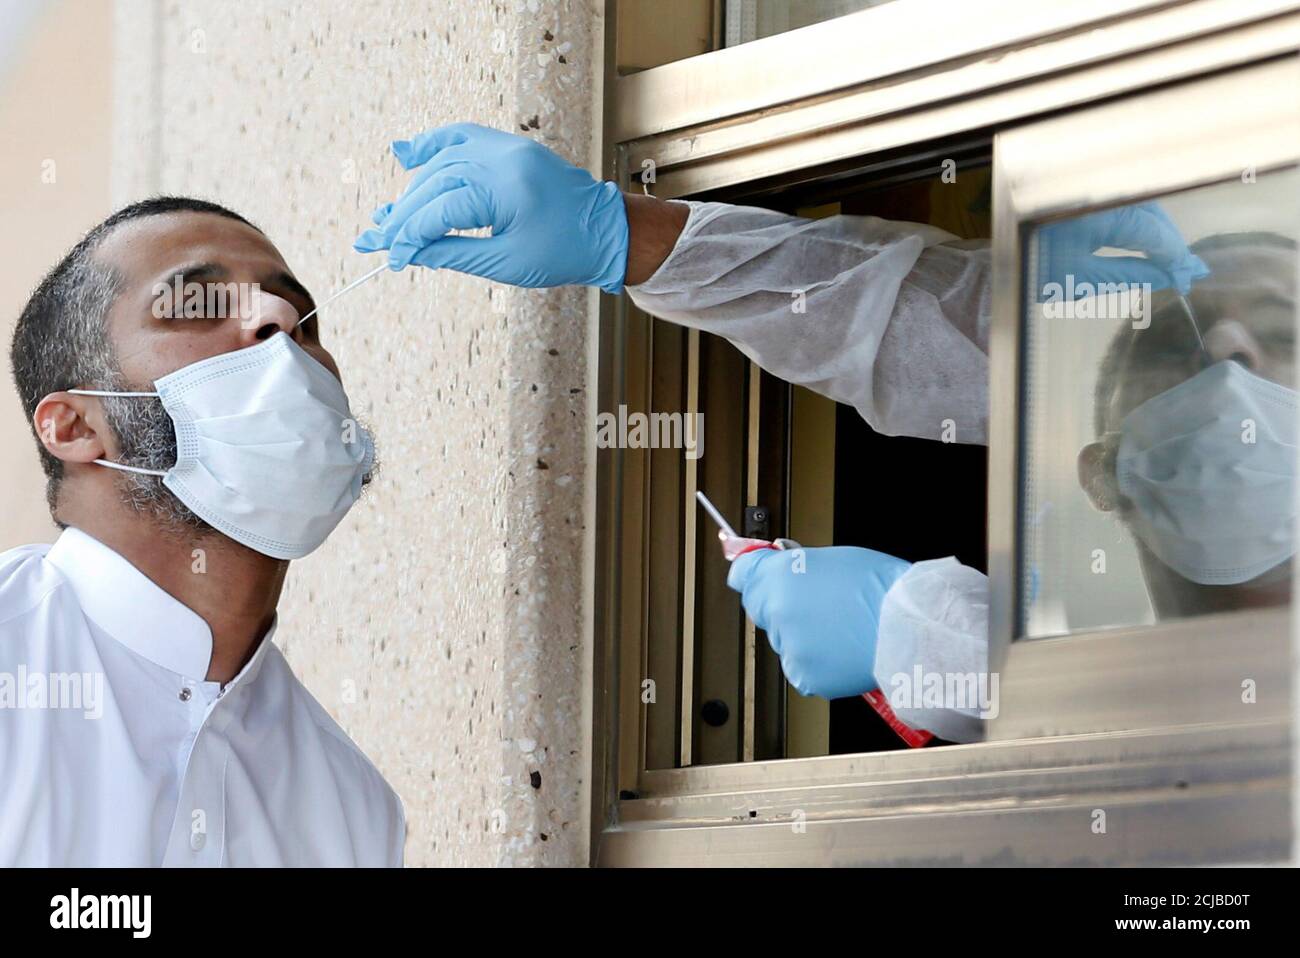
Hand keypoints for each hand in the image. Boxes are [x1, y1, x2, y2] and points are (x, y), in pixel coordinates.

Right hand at [354, 123, 629, 292]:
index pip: (440, 210)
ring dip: (412, 190)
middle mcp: (503, 159)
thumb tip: (408, 254)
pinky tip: (405, 156)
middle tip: (373, 239)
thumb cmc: (564, 253)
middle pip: (435, 183)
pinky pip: (462, 137)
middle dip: (402, 215)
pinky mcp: (509, 146)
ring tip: (388, 216)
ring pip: (443, 162)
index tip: (389, 258)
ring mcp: (506, 147)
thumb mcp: (506, 263)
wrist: (606, 231)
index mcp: (506, 189)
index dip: (409, 236)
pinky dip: (432, 146)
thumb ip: (453, 254)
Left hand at [727, 546, 911, 698]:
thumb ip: (796, 566)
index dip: (753, 575)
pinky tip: (843, 651)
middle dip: (785, 609)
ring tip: (841, 630)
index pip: (744, 574)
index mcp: (781, 577)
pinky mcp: (804, 675)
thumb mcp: (834, 558)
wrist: (909, 627)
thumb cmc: (883, 588)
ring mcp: (789, 646)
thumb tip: (781, 569)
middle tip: (822, 608)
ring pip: (785, 642)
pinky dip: (818, 663)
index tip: (754, 576)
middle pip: (764, 610)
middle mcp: (777, 611)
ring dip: (803, 638)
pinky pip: (802, 669)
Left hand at [1036, 201, 1208, 298]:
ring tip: (1172, 260)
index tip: (1191, 276)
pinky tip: (1148, 242)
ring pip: (1140, 206)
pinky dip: (1140, 222)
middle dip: (1170, 242)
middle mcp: (1099, 191)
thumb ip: (1129, 274)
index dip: (1174, 255)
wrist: (994, 256)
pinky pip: (1124, 202)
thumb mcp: (1081, 279)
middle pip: (1151, 213)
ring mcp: (1093, 186)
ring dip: (1158, 232)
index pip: (1152, 232)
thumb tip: (1167, 276)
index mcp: (1097, 212)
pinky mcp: (1085, 188)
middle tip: (1188, 271)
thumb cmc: (1032, 268)